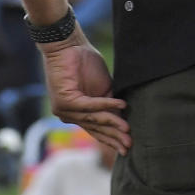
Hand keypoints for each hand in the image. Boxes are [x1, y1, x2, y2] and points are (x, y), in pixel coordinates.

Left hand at [41, 37, 131, 153]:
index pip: (96, 130)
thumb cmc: (85, 64)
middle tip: (129, 145)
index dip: (112, 138)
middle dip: (114, 137)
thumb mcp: (103, 88)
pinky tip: (121, 104)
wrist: (69, 46)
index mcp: (78, 114)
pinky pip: (89, 106)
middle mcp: (69, 116)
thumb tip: (122, 119)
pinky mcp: (65, 101)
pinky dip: (105, 104)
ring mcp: (65, 110)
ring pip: (93, 119)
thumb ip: (110, 105)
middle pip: (95, 129)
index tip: (127, 147)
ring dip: (112, 123)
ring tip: (127, 128)